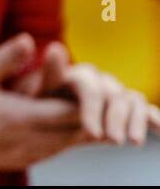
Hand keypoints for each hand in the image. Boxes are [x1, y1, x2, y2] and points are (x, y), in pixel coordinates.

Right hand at [0, 33, 87, 170]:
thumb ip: (5, 58)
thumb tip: (31, 39)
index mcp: (19, 117)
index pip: (69, 112)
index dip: (87, 102)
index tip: (96, 87)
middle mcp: (25, 140)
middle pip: (72, 133)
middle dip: (89, 118)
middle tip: (101, 103)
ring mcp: (19, 154)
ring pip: (61, 147)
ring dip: (76, 133)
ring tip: (88, 119)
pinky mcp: (11, 162)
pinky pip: (47, 154)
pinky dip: (60, 143)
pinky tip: (59, 135)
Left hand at [11, 41, 159, 145]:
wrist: (48, 114)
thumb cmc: (42, 103)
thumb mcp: (40, 91)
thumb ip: (50, 73)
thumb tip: (55, 47)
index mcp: (79, 75)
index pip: (91, 89)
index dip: (92, 111)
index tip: (92, 134)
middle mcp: (100, 80)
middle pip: (114, 95)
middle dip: (115, 119)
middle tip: (113, 141)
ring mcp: (115, 92)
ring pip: (133, 100)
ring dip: (135, 121)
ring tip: (134, 142)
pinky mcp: (126, 106)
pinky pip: (143, 108)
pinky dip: (152, 116)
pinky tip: (158, 127)